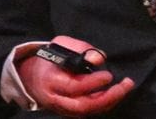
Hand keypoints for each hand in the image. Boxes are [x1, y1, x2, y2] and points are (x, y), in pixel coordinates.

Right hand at [17, 35, 133, 114]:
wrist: (30, 77)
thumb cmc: (47, 58)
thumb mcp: (59, 44)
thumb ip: (79, 48)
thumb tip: (99, 58)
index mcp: (51, 80)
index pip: (74, 87)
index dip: (93, 83)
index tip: (108, 75)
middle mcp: (57, 99)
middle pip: (84, 106)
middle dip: (107, 97)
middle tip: (124, 86)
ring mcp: (63, 108)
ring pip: (88, 111)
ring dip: (109, 101)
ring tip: (124, 88)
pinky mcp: (70, 112)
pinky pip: (89, 111)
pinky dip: (104, 103)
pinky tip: (114, 93)